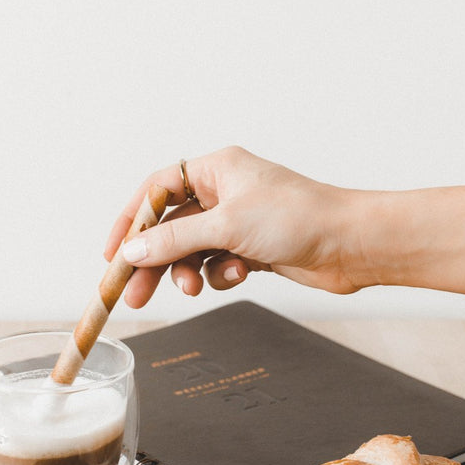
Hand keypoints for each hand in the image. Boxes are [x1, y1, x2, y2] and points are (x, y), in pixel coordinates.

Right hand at [104, 146, 379, 307]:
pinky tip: (237, 276)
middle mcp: (226, 191)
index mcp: (216, 169)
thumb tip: (132, 251)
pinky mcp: (254, 248)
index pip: (157, 191)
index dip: (131, 221)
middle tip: (135, 294)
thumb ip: (175, 241)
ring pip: (194, 250)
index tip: (113, 254)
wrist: (350, 244)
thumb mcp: (226, 226)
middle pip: (172, 227)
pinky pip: (218, 264)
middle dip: (154, 260)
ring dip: (188, 272)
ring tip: (191, 290)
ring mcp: (240, 221)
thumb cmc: (298, 219)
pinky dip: (220, 275)